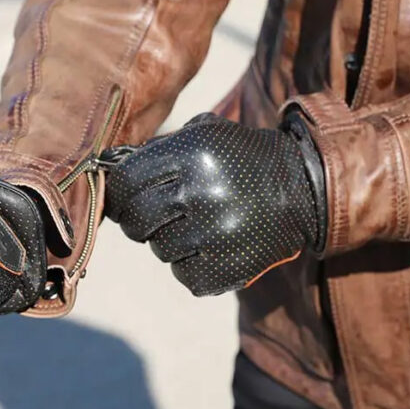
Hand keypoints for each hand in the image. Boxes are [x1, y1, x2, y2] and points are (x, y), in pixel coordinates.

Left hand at [104, 113, 326, 295]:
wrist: (302, 191)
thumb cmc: (241, 160)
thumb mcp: (206, 135)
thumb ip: (157, 149)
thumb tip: (107, 164)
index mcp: (192, 154)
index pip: (126, 182)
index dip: (119, 194)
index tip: (124, 200)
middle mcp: (201, 194)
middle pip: (137, 221)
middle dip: (140, 221)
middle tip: (157, 216)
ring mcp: (214, 235)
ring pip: (160, 249)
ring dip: (170, 241)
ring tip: (198, 227)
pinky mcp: (225, 269)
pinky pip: (183, 274)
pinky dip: (190, 264)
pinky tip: (211, 247)